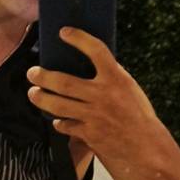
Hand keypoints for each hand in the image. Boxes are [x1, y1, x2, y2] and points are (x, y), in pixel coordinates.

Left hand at [27, 27, 167, 169]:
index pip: (97, 51)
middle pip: (64, 82)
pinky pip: (65, 125)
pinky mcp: (88, 134)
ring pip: (57, 105)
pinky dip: (58, 122)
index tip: (64, 32)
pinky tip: (57, 119)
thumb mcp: (129, 88)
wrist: (146, 147)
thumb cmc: (138, 115)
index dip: (79, 38)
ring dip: (40, 98)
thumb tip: (86, 63)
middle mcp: (103, 95)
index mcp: (117, 79)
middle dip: (43, 77)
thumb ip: (109, 77)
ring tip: (33, 93)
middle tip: (32, 73)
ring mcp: (94, 116)